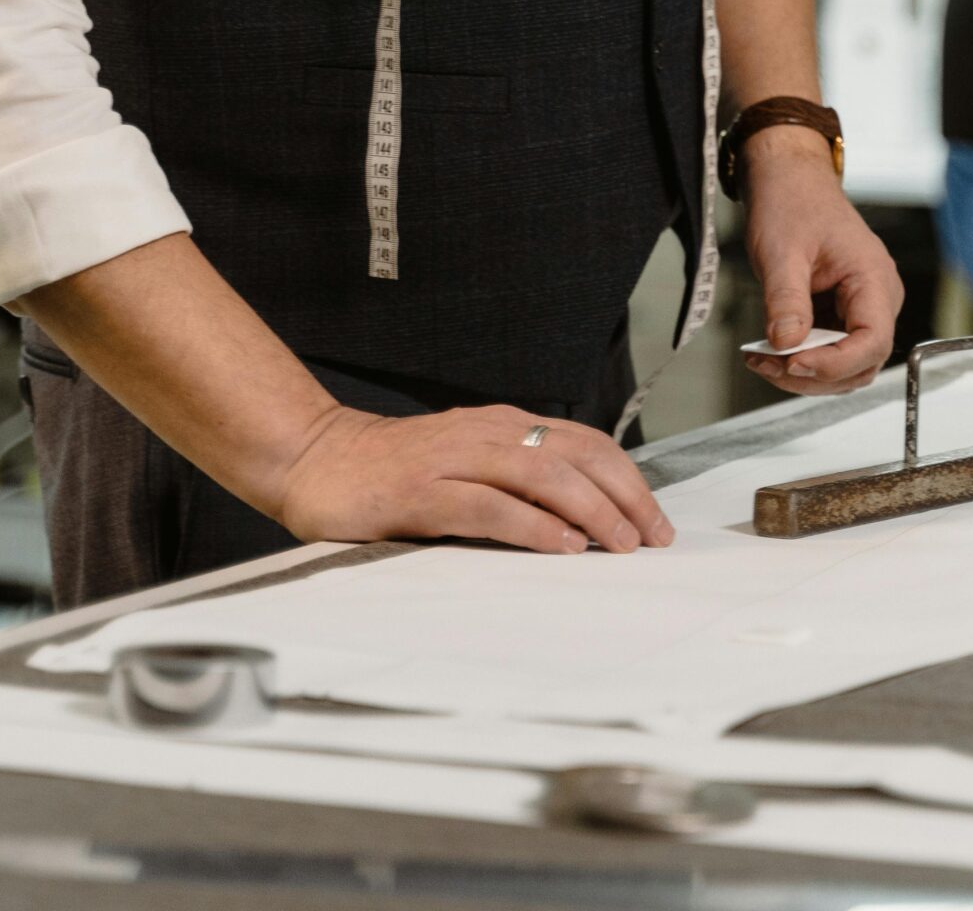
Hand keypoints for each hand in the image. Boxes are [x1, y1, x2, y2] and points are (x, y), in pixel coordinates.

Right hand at [276, 402, 677, 555]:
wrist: (316, 459)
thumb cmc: (395, 472)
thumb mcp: (466, 466)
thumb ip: (514, 481)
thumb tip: (582, 518)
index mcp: (501, 426)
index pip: (583, 443)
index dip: (626, 479)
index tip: (655, 520)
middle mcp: (485, 434)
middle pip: (573, 455)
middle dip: (622, 496)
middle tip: (652, 538)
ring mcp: (453, 460)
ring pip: (541, 475)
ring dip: (590, 510)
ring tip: (620, 544)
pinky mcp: (422, 492)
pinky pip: (488, 505)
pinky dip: (532, 526)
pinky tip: (560, 546)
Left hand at [740, 130, 902, 396]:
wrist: (788, 177)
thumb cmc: (792, 201)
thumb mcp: (782, 251)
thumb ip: (786, 300)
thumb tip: (785, 345)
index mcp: (874, 278)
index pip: (872, 341)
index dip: (835, 362)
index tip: (794, 363)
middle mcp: (877, 297)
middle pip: (860, 362)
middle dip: (814, 373)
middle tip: (767, 366)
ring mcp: (860, 307)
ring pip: (844, 364)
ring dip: (804, 372)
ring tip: (761, 361)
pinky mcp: (840, 312)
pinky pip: (828, 349)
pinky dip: (799, 357)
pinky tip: (767, 352)